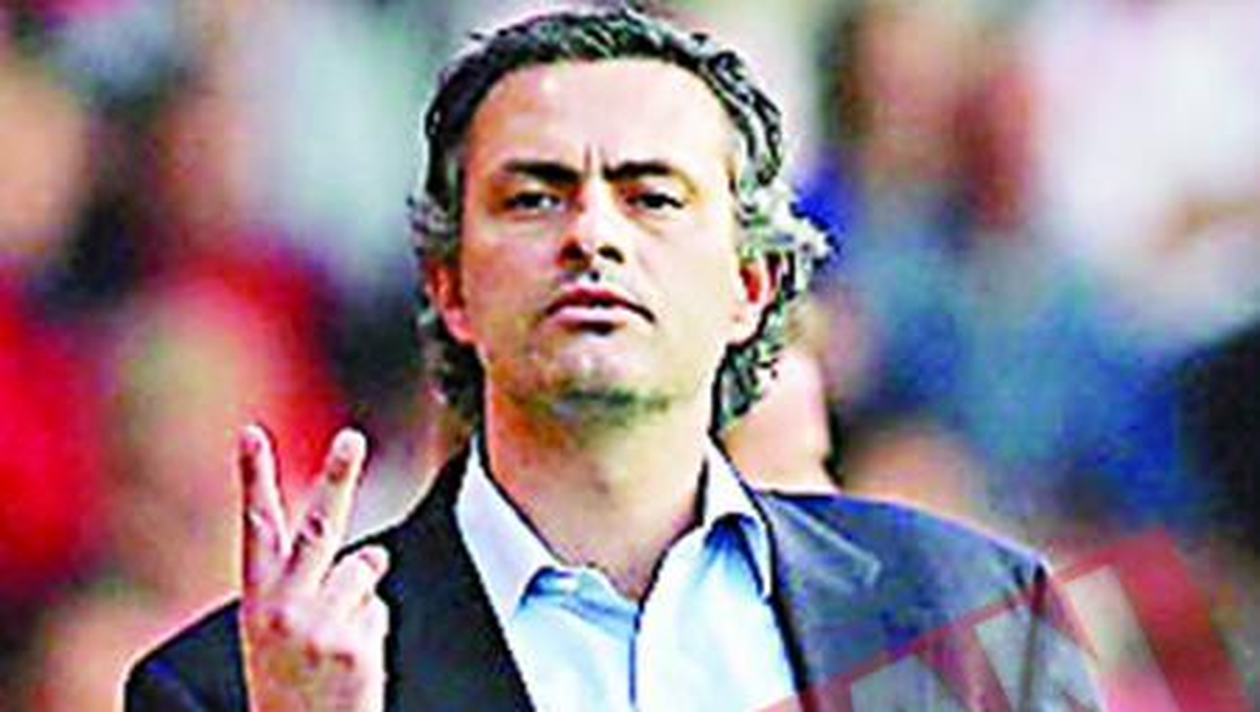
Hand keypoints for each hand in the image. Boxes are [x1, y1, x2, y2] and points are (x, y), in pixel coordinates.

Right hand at [237, 425, 388, 711]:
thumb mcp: (278, 634)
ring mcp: (318, 626)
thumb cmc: (289, 688)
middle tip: (352, 439)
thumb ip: (314, 587)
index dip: (254, 478)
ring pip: (365, 567)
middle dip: (337, 477)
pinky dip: (371, 631)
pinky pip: (379, 609)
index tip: (251, 432)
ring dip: (362, 596)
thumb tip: (377, 553)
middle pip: (319, 527)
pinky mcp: (353, 644)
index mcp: (256, 601)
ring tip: (336, 644)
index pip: (257, 527)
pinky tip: (351, 665)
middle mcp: (282, 608)